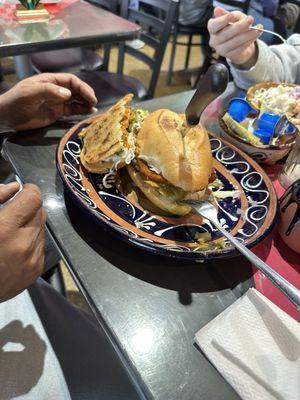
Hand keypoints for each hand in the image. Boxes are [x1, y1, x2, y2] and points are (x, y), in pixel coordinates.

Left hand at [0, 73, 97, 130]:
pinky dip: (81, 111)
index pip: (71, 81)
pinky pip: (72, 111)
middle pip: (76, 90)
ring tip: (93, 109)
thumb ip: (50, 91)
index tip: (90, 96)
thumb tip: (69, 94)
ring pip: (76, 101)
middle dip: (86, 95)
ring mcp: (57, 102)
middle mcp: (56, 90)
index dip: (82, 87)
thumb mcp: (31, 92)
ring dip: (85, 103)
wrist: (7, 116)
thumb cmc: (17, 101)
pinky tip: (88, 112)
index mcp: (51, 81)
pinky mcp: (56, 113)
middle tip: (94, 103)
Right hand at [0, 182, 46, 301]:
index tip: (21, 193)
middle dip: (28, 209)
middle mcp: (23, 245)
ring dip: (30, 225)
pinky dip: (31, 242)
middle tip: (12, 214)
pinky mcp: (35, 271)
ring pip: (42, 229)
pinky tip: (14, 248)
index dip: (28, 191)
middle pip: (40, 212)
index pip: (34, 199)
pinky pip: (41, 246)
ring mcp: (32, 260)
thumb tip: (15, 188)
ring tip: (11, 233)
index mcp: (4, 229)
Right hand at [208, 7, 261, 68]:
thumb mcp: (234, 18)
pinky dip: (250, 40)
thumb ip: (229, 15)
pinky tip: (256, 34)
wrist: (240, 42)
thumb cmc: (236, 26)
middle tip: (250, 19)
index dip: (222, 21)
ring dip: (248, 34)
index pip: (214, 25)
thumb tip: (217, 10)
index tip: (231, 15)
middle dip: (239, 26)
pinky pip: (240, 48)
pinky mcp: (229, 56)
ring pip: (235, 42)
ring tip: (258, 28)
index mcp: (213, 28)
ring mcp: (221, 50)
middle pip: (225, 34)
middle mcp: (214, 40)